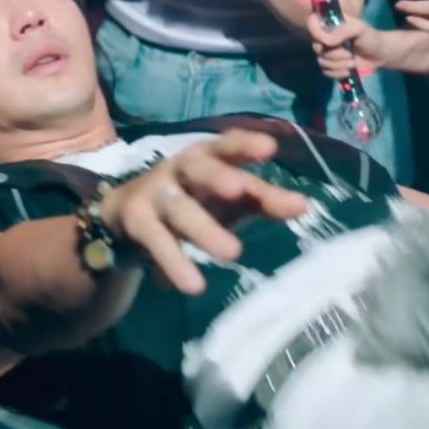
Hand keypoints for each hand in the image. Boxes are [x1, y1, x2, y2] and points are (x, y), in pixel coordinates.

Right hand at [98, 130, 308, 294]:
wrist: (124, 215)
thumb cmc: (192, 201)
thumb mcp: (229, 200)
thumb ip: (264, 200)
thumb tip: (304, 205)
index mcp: (206, 156)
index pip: (227, 145)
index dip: (245, 144)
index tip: (270, 148)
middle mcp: (178, 167)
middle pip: (198, 167)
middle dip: (216, 175)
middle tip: (237, 191)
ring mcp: (154, 192)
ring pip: (179, 208)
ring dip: (203, 229)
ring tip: (232, 254)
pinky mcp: (135, 219)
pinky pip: (156, 241)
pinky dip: (174, 262)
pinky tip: (193, 284)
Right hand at [308, 13, 383, 78]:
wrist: (378, 55)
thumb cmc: (370, 38)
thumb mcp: (359, 29)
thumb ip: (343, 30)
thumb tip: (326, 41)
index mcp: (330, 23)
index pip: (311, 22)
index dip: (316, 33)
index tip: (328, 41)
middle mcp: (324, 36)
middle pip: (316, 47)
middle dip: (335, 54)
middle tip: (350, 54)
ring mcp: (326, 52)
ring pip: (321, 61)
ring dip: (339, 65)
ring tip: (353, 62)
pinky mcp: (329, 66)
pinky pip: (325, 71)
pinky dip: (338, 73)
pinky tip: (349, 70)